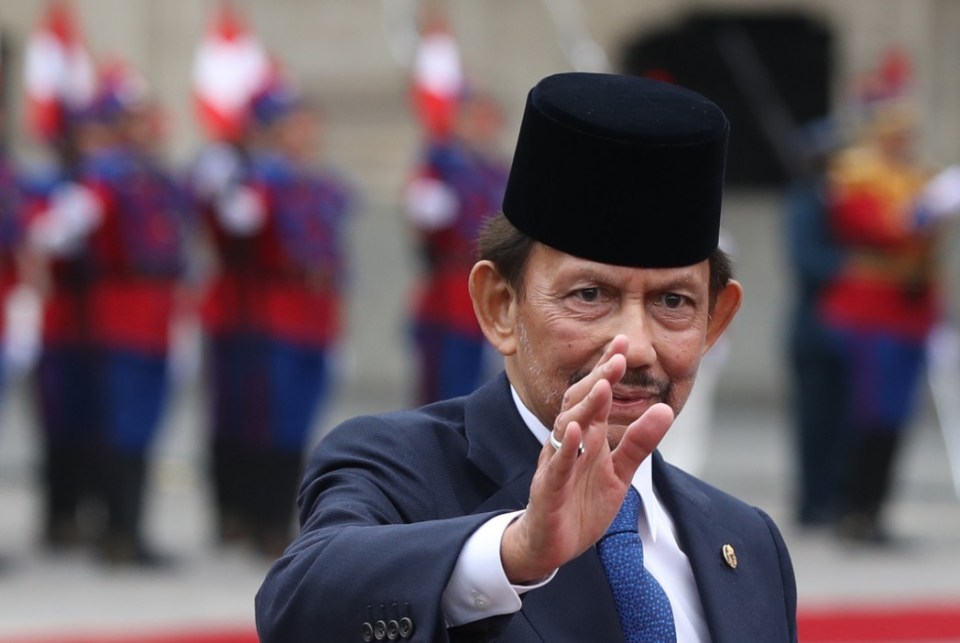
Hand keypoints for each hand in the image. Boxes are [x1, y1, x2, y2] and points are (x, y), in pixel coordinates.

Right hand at [500, 335, 673, 582]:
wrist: (551, 546)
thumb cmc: (581, 504)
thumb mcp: (620, 473)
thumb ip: (640, 442)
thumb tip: (665, 408)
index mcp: (587, 437)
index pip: (596, 396)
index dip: (607, 370)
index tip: (623, 343)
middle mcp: (568, 444)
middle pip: (580, 404)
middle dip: (598, 379)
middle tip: (617, 355)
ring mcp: (556, 464)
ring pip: (567, 429)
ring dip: (585, 407)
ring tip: (602, 386)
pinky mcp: (548, 490)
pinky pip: (556, 466)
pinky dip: (564, 448)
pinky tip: (574, 430)